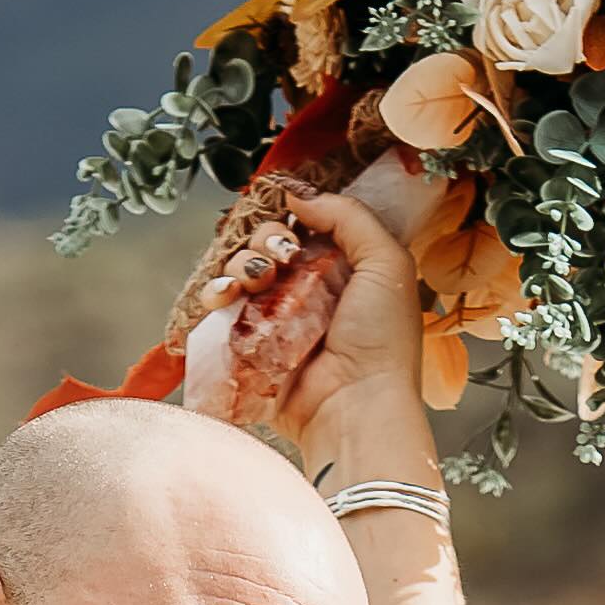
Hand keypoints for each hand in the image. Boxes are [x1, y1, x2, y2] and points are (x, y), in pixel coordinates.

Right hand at [188, 182, 439, 502]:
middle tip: (281, 256)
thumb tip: (301, 195)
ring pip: (241, 271)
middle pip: (267, 244)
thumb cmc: (381, 342)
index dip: (290, 216)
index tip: (293, 222)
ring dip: (241, 263)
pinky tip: (225, 295)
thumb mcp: (387, 261)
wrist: (355, 409)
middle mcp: (309, 292)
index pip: (304, 226)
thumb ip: (349, 215)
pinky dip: (216, 293)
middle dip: (264, 238)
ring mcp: (277, 319)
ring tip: (255, 279)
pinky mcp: (250, 347)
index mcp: (344, 269)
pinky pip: (221, 310)